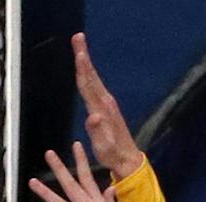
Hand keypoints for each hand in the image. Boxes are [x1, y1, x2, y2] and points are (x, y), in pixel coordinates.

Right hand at [71, 34, 142, 179]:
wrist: (127, 159)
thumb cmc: (113, 155)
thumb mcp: (104, 146)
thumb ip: (98, 131)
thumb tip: (93, 116)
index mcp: (102, 109)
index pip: (89, 85)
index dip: (82, 67)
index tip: (79, 52)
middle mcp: (105, 102)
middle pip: (91, 76)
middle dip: (83, 56)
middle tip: (78, 37)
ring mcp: (106, 104)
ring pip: (93, 79)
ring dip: (85, 64)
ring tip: (79, 49)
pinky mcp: (106, 108)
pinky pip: (93, 87)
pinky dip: (88, 76)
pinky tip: (85, 73)